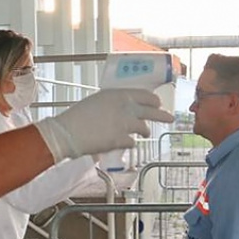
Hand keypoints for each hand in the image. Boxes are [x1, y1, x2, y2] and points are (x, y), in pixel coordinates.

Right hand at [34, 89, 173, 162]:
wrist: (67, 132)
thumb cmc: (77, 116)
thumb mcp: (97, 102)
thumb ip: (113, 104)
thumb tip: (122, 110)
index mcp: (119, 94)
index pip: (145, 95)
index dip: (153, 100)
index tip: (157, 103)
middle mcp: (126, 107)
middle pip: (152, 111)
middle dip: (163, 115)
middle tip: (170, 118)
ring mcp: (125, 124)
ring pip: (144, 128)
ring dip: (144, 131)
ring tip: (144, 133)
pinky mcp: (121, 140)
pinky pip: (132, 142)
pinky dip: (129, 143)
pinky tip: (122, 143)